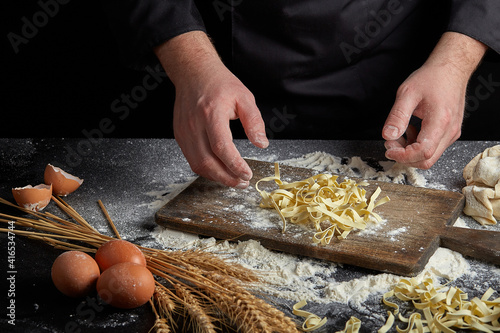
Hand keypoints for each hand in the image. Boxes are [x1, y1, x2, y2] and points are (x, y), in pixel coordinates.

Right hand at [155, 31, 267, 187]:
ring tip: (234, 180)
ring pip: (198, 165)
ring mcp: (184, 132)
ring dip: (217, 177)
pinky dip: (207, 170)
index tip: (247, 173)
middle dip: (227, 178)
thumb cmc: (220, 84)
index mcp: (211, 113)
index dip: (235, 165)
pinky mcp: (180, 136)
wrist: (194, 72)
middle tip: (243, 182)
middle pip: (207, 162)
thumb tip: (261, 144)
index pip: (221, 147)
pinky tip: (220, 170)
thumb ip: (254, 122)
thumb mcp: (244, 97)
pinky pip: (192, 159)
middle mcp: (194, 125)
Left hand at [382, 32, 486, 168]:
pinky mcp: (450, 133)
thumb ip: (397, 116)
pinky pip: (433, 148)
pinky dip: (417, 146)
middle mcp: (450, 131)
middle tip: (391, 142)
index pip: (423, 152)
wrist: (451, 69)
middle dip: (404, 156)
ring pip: (429, 156)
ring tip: (399, 134)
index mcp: (441, 121)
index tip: (388, 148)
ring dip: (410, 152)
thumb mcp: (407, 93)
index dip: (403, 156)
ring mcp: (452, 133)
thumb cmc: (432, 78)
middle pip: (426, 160)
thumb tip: (388, 136)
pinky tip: (410, 131)